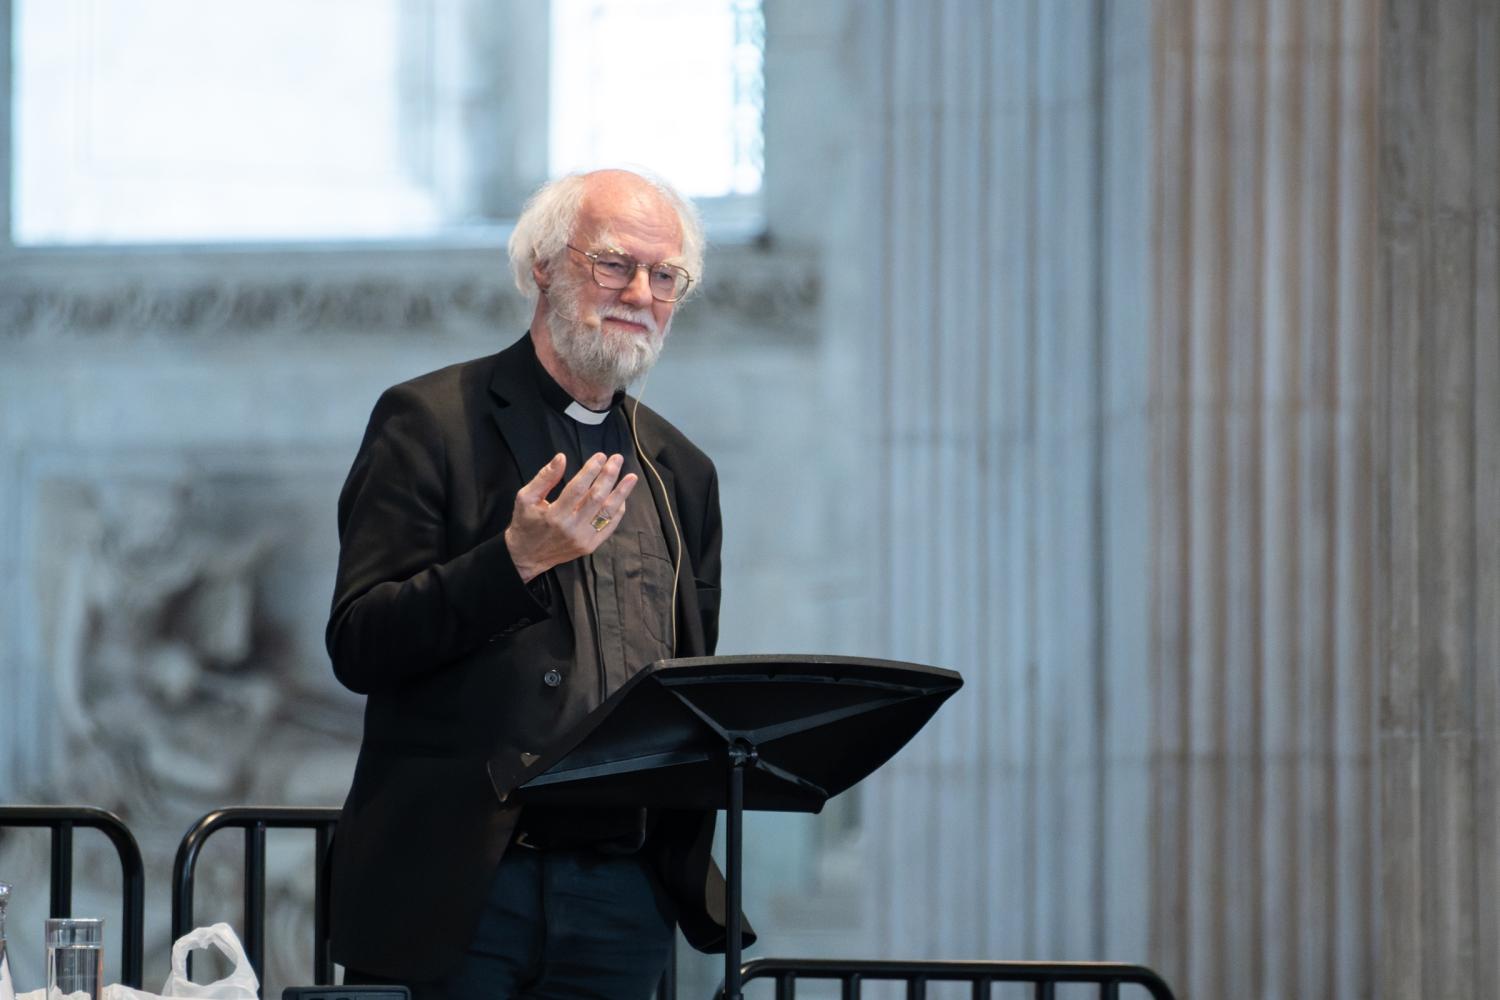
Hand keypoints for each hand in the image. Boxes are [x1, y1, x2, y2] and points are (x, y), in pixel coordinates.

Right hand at [504, 452, 638, 582]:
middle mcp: (571, 528)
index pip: (578, 488)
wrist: (526, 556)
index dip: (591, 470)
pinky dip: (618, 511)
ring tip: (631, 477)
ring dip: (621, 493)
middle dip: (609, 476)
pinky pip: (609, 526)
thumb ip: (544, 478)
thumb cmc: (526, 523)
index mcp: (554, 515)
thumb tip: (561, 457)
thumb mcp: (526, 498)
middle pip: (596, 498)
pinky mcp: (590, 546)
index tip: (601, 456)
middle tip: (617, 459)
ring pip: (607, 513)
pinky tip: (622, 497)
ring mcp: (583, 539)